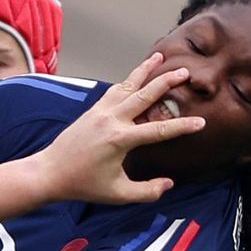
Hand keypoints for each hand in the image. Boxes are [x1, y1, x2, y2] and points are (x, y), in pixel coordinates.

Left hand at [29, 54, 204, 204]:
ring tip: (160, 56)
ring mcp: (101, 111)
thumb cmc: (83, 184)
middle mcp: (112, 120)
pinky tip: (137, 75)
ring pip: (128, 85)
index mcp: (120, 139)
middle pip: (145, 95)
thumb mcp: (117, 194)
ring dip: (145, 70)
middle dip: (166, 82)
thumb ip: (146, 191)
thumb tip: (169, 184)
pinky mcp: (93, 110)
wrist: (50, 172)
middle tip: (185, 72)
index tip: (200, 123)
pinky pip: (114, 90)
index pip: (159, 130)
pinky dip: (128, 81)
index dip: (182, 126)